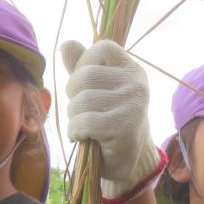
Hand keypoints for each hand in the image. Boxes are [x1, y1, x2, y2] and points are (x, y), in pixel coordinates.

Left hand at [61, 40, 159, 199]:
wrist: (129, 159)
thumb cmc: (109, 120)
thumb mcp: (98, 89)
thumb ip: (83, 66)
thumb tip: (66, 44)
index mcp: (132, 69)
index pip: (102, 48)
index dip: (84, 63)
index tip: (86, 85)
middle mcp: (137, 83)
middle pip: (85, 75)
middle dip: (73, 95)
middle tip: (81, 111)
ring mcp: (133, 104)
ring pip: (81, 100)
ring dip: (73, 116)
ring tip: (83, 125)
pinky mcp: (124, 127)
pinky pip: (84, 122)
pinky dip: (75, 131)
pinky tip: (82, 136)